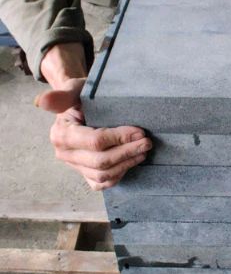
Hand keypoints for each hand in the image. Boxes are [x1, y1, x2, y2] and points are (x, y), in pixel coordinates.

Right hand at [35, 78, 151, 190]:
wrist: (79, 106)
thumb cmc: (80, 96)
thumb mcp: (74, 89)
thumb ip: (62, 95)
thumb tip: (41, 101)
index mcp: (61, 134)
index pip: (95, 142)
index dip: (119, 138)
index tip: (139, 131)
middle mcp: (65, 154)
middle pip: (101, 162)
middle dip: (127, 153)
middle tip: (147, 142)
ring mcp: (74, 166)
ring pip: (103, 175)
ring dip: (126, 164)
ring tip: (143, 151)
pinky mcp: (83, 174)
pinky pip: (101, 183)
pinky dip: (118, 175)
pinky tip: (130, 162)